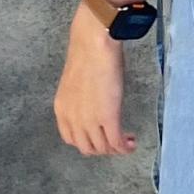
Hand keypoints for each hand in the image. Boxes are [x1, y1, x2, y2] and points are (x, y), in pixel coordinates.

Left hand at [54, 4, 137, 157]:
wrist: (94, 44)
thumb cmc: (88, 53)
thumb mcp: (77, 82)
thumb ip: (81, 98)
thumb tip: (94, 102)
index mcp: (62, 108)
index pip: (70, 138)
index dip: (85, 142)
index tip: (97, 138)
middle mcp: (73, 118)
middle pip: (86, 147)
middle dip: (102, 148)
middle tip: (115, 141)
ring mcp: (89, 120)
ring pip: (102, 148)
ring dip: (115, 149)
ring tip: (126, 142)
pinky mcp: (108, 118)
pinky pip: (116, 142)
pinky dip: (124, 147)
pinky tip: (131, 143)